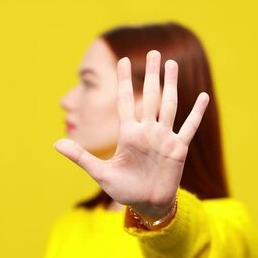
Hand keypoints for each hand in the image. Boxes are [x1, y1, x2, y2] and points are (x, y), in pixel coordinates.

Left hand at [53, 50, 209, 219]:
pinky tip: (203, 96)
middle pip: (149, 97)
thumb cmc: (124, 189)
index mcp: (128, 134)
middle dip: (151, 75)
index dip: (124, 81)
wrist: (147, 205)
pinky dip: (196, 113)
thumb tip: (54, 144)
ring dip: (171, 85)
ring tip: (172, 64)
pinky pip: (189, 127)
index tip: (124, 60)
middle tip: (153, 52)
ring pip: (168, 105)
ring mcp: (164, 138)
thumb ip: (80, 156)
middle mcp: (147, 131)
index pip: (125, 101)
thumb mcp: (100, 173)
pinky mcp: (178, 148)